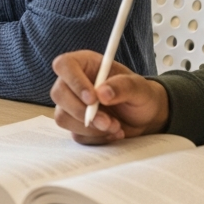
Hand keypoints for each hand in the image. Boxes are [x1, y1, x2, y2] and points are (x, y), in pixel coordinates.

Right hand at [49, 50, 168, 143]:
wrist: (145, 117)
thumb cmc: (141, 95)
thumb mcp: (139, 87)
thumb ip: (123, 86)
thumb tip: (102, 93)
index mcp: (85, 65)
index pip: (64, 65)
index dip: (73, 81)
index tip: (92, 99)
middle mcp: (73, 83)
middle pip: (59, 94)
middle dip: (82, 112)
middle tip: (107, 122)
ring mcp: (71, 105)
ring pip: (63, 117)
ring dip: (90, 128)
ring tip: (116, 126)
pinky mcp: (75, 124)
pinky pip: (75, 134)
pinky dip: (96, 138)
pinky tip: (113, 133)